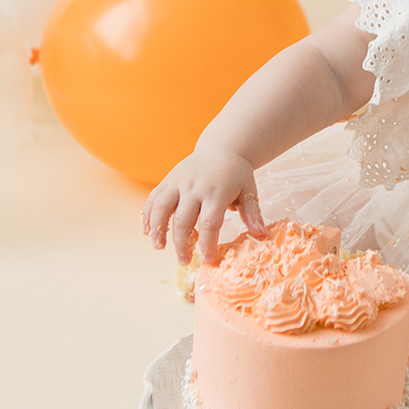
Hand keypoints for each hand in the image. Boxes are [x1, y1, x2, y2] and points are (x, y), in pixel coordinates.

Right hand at [141, 147, 265, 265]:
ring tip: (159, 247)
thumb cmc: (237, 174)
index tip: (208, 259)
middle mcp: (194, 187)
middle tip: (184, 261)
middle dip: (181, 244)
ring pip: (160, 208)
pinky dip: (147, 215)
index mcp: (216, 192)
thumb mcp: (249, 190)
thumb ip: (252, 213)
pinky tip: (147, 231)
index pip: (209, 223)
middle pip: (182, 220)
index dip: (207, 243)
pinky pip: (153, 198)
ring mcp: (178, 182)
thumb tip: (261, 234)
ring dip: (157, 230)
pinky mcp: (168, 179)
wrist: (223, 147)